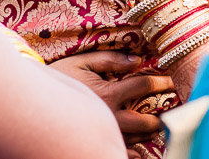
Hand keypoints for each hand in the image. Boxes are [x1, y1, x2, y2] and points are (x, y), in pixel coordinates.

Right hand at [49, 51, 173, 148]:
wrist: (34, 103)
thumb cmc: (58, 78)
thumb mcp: (82, 62)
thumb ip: (110, 59)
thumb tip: (136, 60)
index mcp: (109, 94)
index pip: (145, 86)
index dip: (162, 82)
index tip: (172, 81)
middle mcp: (110, 117)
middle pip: (147, 121)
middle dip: (162, 115)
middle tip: (173, 109)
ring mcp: (105, 134)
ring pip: (138, 139)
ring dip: (151, 132)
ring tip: (159, 123)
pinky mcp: (98, 144)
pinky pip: (124, 155)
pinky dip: (135, 152)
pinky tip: (141, 147)